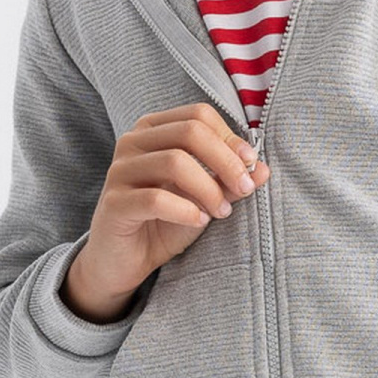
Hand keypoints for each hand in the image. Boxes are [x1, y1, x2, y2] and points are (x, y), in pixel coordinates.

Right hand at [60, 102, 269, 322]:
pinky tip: (198, 222)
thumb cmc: (164, 222)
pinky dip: (186, 210)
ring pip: (174, 162)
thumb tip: (263, 169)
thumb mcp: (204, 200)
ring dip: (208, 189)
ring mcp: (119, 170)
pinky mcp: (114, 203)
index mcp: (154, 130)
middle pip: (190, 132)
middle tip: (243, 189)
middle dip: (225, 161)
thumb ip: (229, 182)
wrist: (125, 261)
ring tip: (221, 212)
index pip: (199, 116)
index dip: (230, 139)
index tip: (250, 166)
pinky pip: (155, 198)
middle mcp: (132, 142)